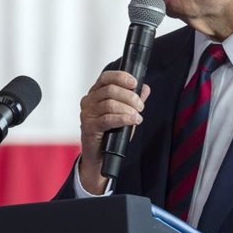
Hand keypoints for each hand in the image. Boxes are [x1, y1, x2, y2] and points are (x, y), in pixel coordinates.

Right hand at [77, 71, 150, 194]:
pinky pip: (108, 119)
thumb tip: (145, 88)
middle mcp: (89, 101)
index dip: (121, 77)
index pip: (106, 77)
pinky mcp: (89, 126)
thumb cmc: (110, 132)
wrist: (99, 154)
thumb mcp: (124, 113)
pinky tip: (133, 120)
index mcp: (95, 93)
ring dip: (127, 108)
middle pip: (110, 90)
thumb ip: (133, 100)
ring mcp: (87, 113)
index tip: (135, 83)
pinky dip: (123, 119)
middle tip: (140, 106)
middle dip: (129, 96)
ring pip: (109, 103)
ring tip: (137, 116)